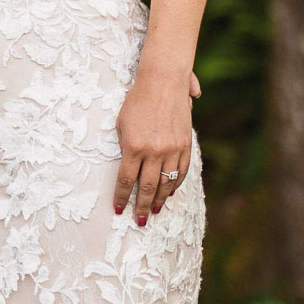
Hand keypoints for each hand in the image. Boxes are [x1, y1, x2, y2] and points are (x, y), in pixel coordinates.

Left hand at [113, 66, 192, 225]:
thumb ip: (125, 148)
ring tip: (153, 212)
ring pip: (166, 183)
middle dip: (141, 207)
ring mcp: (172, 149)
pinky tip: (169, 193)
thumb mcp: (122, 124)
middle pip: (146, 187)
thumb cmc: (137, 101)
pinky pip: (181, 171)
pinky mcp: (185, 144)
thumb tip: (128, 171)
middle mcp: (154, 151)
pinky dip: (175, 184)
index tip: (118, 209)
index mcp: (134, 147)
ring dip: (159, 200)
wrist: (163, 82)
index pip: (126, 181)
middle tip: (138, 221)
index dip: (121, 197)